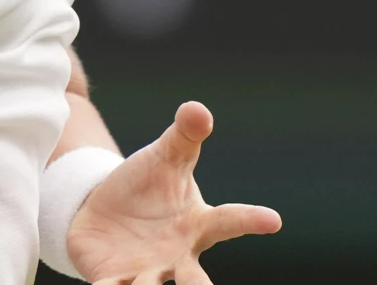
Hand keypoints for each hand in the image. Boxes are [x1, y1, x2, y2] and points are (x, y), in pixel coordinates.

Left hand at [66, 102, 280, 284]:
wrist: (103, 209)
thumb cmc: (146, 186)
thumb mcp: (165, 157)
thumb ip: (184, 136)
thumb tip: (197, 109)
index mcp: (197, 225)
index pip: (228, 221)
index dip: (250, 220)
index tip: (273, 219)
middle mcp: (176, 257)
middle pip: (195, 279)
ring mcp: (146, 273)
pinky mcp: (113, 279)